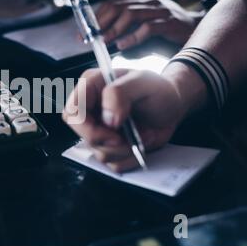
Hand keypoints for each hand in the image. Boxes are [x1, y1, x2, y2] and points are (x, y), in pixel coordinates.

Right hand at [63, 68, 185, 171]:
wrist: (173, 106)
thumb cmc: (158, 89)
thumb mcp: (142, 82)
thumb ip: (119, 93)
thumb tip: (108, 118)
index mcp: (91, 87)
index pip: (72, 112)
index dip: (88, 127)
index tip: (113, 132)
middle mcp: (91, 109)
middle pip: (83, 135)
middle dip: (109, 143)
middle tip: (130, 138)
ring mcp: (99, 130)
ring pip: (99, 153)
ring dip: (125, 150)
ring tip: (143, 134)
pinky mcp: (110, 146)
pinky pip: (113, 163)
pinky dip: (130, 158)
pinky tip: (140, 142)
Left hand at [96, 0, 202, 49]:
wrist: (196, 28)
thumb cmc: (166, 28)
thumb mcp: (144, 22)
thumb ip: (126, 25)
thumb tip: (101, 36)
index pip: (112, 4)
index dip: (95, 18)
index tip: (83, 32)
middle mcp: (149, 1)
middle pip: (118, 7)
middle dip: (101, 23)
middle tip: (91, 38)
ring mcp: (160, 10)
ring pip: (131, 15)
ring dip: (114, 30)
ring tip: (104, 41)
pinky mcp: (169, 23)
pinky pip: (148, 28)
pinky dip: (132, 37)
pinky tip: (123, 45)